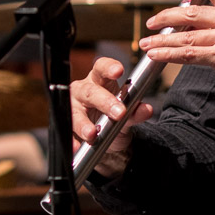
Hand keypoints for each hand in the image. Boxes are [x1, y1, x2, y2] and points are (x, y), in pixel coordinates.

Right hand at [70, 57, 152, 176]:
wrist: (106, 136)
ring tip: (93, 134)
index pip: (102, 67)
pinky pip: (67, 131)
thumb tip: (146, 110)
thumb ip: (136, 111)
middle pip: (91, 91)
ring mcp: (73, 106)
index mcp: (100, 79)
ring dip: (83, 123)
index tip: (119, 71)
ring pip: (75, 111)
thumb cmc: (115, 114)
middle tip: (119, 113)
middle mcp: (84, 89)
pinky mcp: (67, 123)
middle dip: (105, 102)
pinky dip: (72, 140)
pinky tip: (77, 147)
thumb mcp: (128, 114)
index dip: (109, 67)